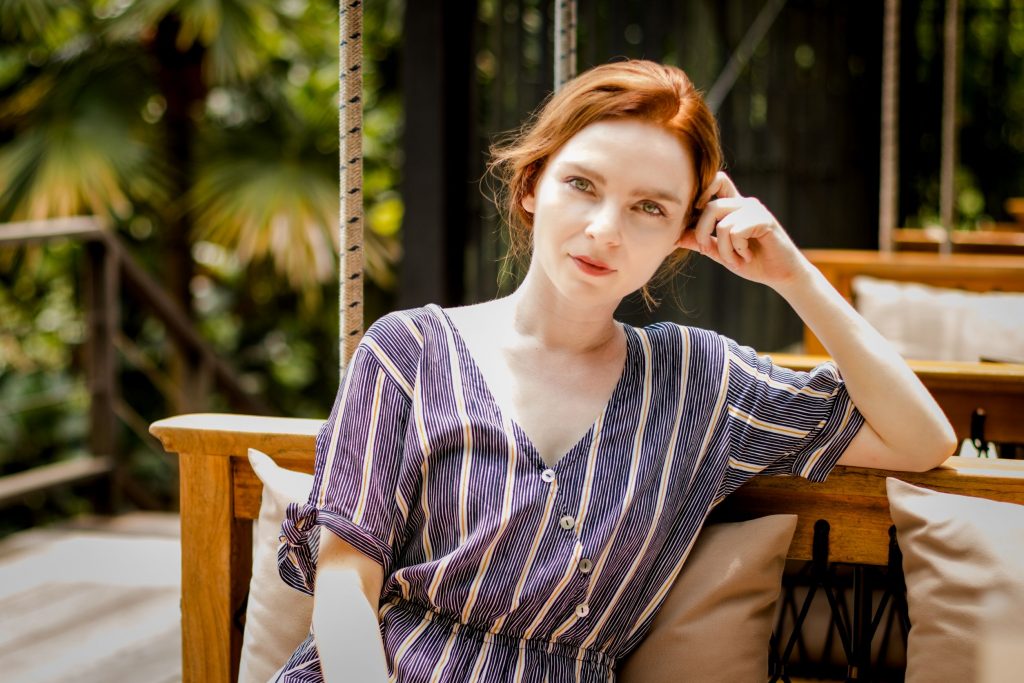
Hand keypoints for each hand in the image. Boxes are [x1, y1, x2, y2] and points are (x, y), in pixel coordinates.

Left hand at [678, 172, 808, 288]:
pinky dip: (738, 249)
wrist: (781, 274)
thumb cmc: (752, 262)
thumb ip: (701, 242)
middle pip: (711, 205)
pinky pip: (737, 231)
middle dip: (702, 232)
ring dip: (724, 249)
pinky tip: (748, 255)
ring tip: (735, 259)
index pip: (715, 181)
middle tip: (708, 250)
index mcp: (733, 207)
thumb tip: (675, 236)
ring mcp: (755, 210)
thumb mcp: (721, 252)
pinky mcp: (765, 220)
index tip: (692, 219)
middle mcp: (744, 203)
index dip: (700, 192)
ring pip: (723, 224)